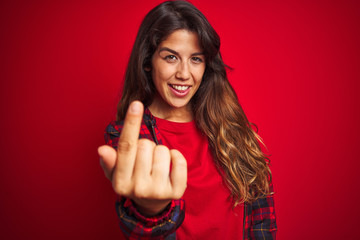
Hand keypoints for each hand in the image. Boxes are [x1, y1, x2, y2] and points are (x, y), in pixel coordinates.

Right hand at [98, 101, 186, 215]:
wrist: (151, 203)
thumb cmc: (132, 179)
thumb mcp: (117, 172)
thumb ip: (110, 161)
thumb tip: (102, 150)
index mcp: (120, 182)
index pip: (126, 147)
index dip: (131, 123)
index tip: (136, 104)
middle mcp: (138, 189)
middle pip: (145, 145)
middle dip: (146, 145)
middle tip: (144, 158)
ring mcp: (158, 191)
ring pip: (163, 150)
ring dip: (160, 151)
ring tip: (156, 163)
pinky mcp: (177, 191)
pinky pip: (179, 159)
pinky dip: (176, 156)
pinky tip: (170, 164)